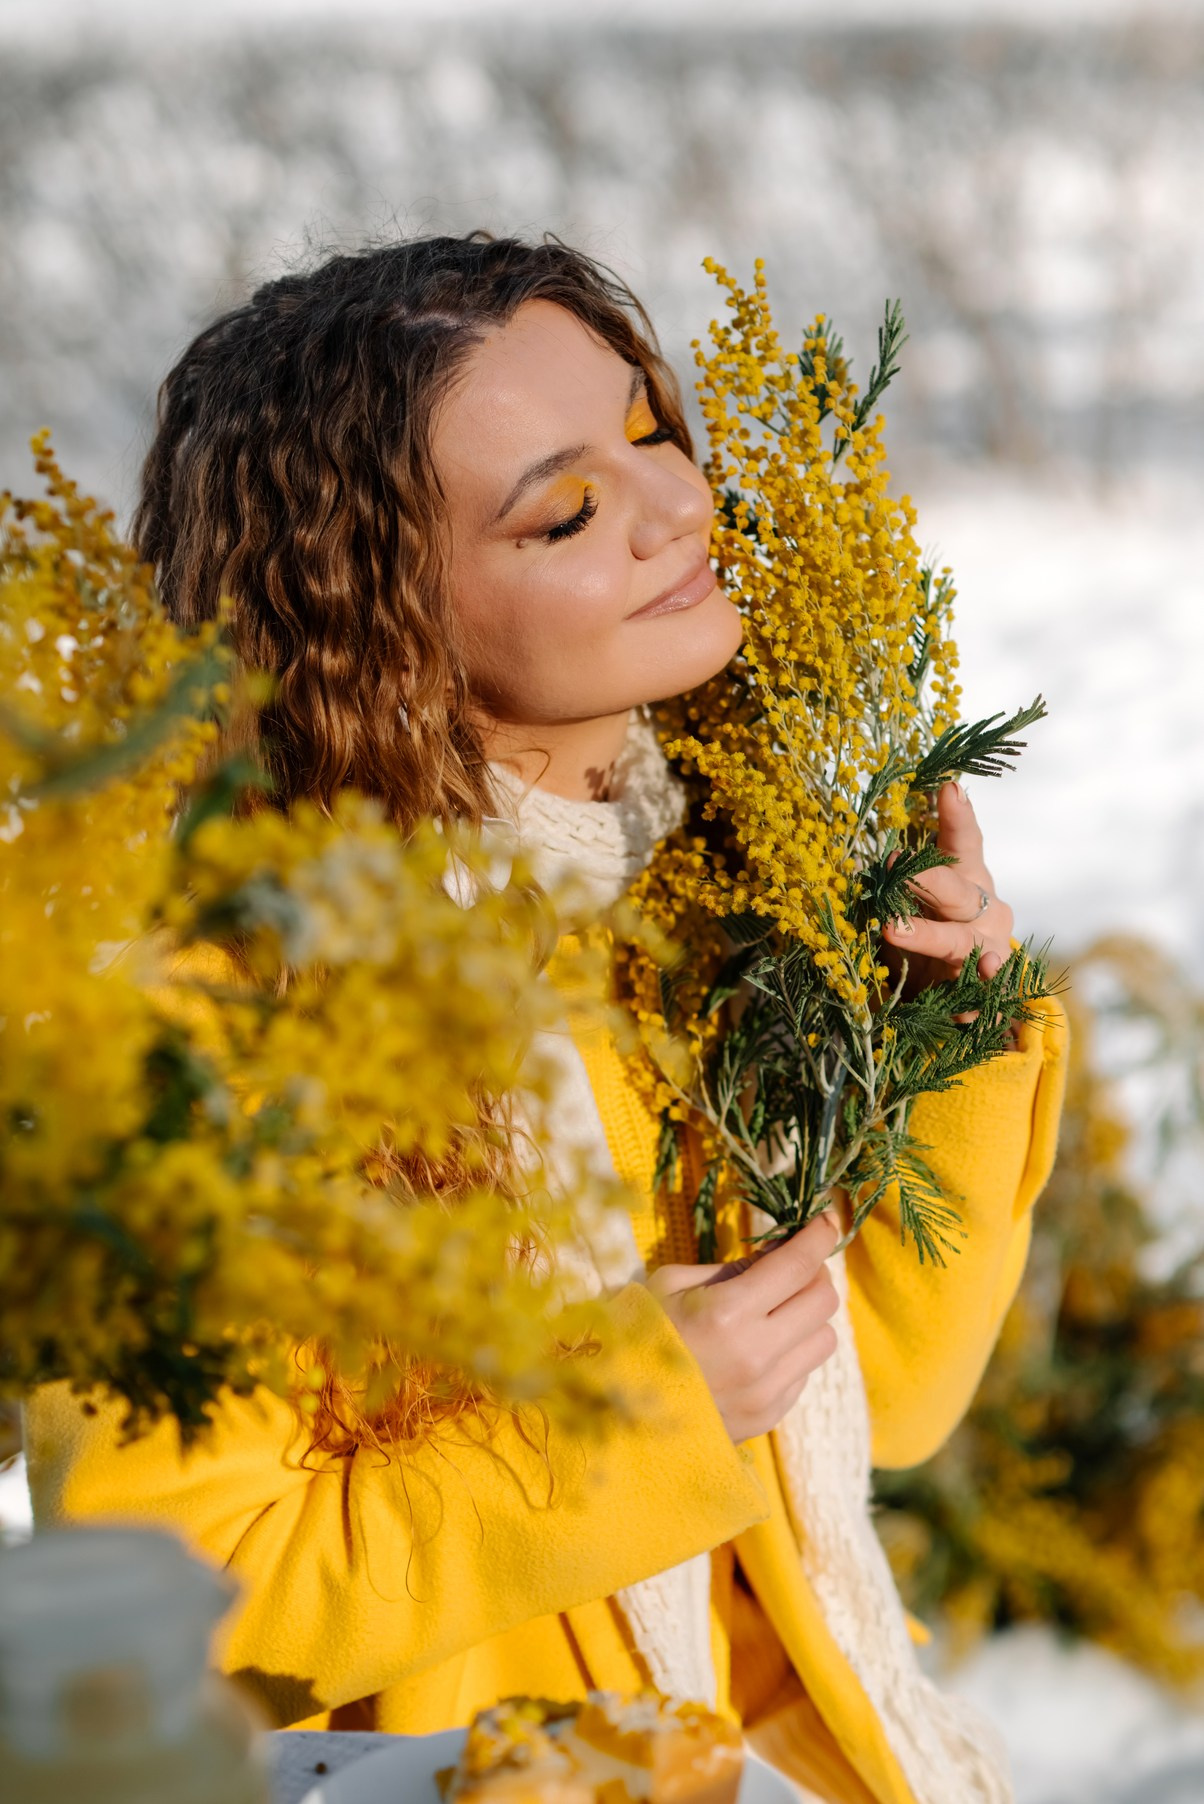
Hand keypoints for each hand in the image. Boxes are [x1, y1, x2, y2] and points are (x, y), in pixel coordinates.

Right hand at [646, 1213, 839, 1444]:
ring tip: (779, 1310)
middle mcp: (757, 1354)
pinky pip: (804, 1373)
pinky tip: (762, 1347)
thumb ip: (729, 1269)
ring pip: (825, 1339)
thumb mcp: (671, 1285)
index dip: (818, 1236)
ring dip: (809, 1316)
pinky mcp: (768, 1415)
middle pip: (823, 1301)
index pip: (798, 1265)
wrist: (615, 1413)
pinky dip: (793, 1352)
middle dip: (816, 1273)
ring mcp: (766, 1391)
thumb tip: (775, 1255)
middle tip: (793, 1265)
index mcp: (727, 1312)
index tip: (825, 1220)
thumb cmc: (637, 1335)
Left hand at [881, 782, 1014, 992]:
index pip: (964, 841)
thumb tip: (856, 860)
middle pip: (956, 888)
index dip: (957, 816)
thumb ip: (895, 881)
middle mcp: (984, 905)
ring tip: (897, 930)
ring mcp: (990, 943)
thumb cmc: (932, 930)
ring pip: (960, 937)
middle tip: (892, 865)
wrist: (957, 992)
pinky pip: (983, 982)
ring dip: (928, 935)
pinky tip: (979, 979)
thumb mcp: (913, 901)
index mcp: (967, 877)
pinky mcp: (989, 980)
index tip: (948, 788)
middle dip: (925, 877)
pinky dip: (980, 982)